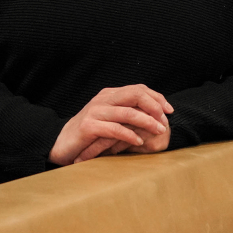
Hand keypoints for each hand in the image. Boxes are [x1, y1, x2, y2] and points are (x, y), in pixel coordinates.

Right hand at [48, 85, 173, 165]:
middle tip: (166, 121)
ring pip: (128, 112)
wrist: (61, 144)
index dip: (157, 98)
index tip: (170, 110)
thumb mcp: (110, 121)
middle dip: (155, 106)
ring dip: (147, 122)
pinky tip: (139, 142)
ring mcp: (95, 111)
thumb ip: (127, 115)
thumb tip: (155, 117)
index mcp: (109, 95)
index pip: (138, 89)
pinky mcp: (88, 126)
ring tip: (159, 131)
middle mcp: (103, 99)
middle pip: (135, 94)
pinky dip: (130, 135)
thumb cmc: (90, 135)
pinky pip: (114, 129)